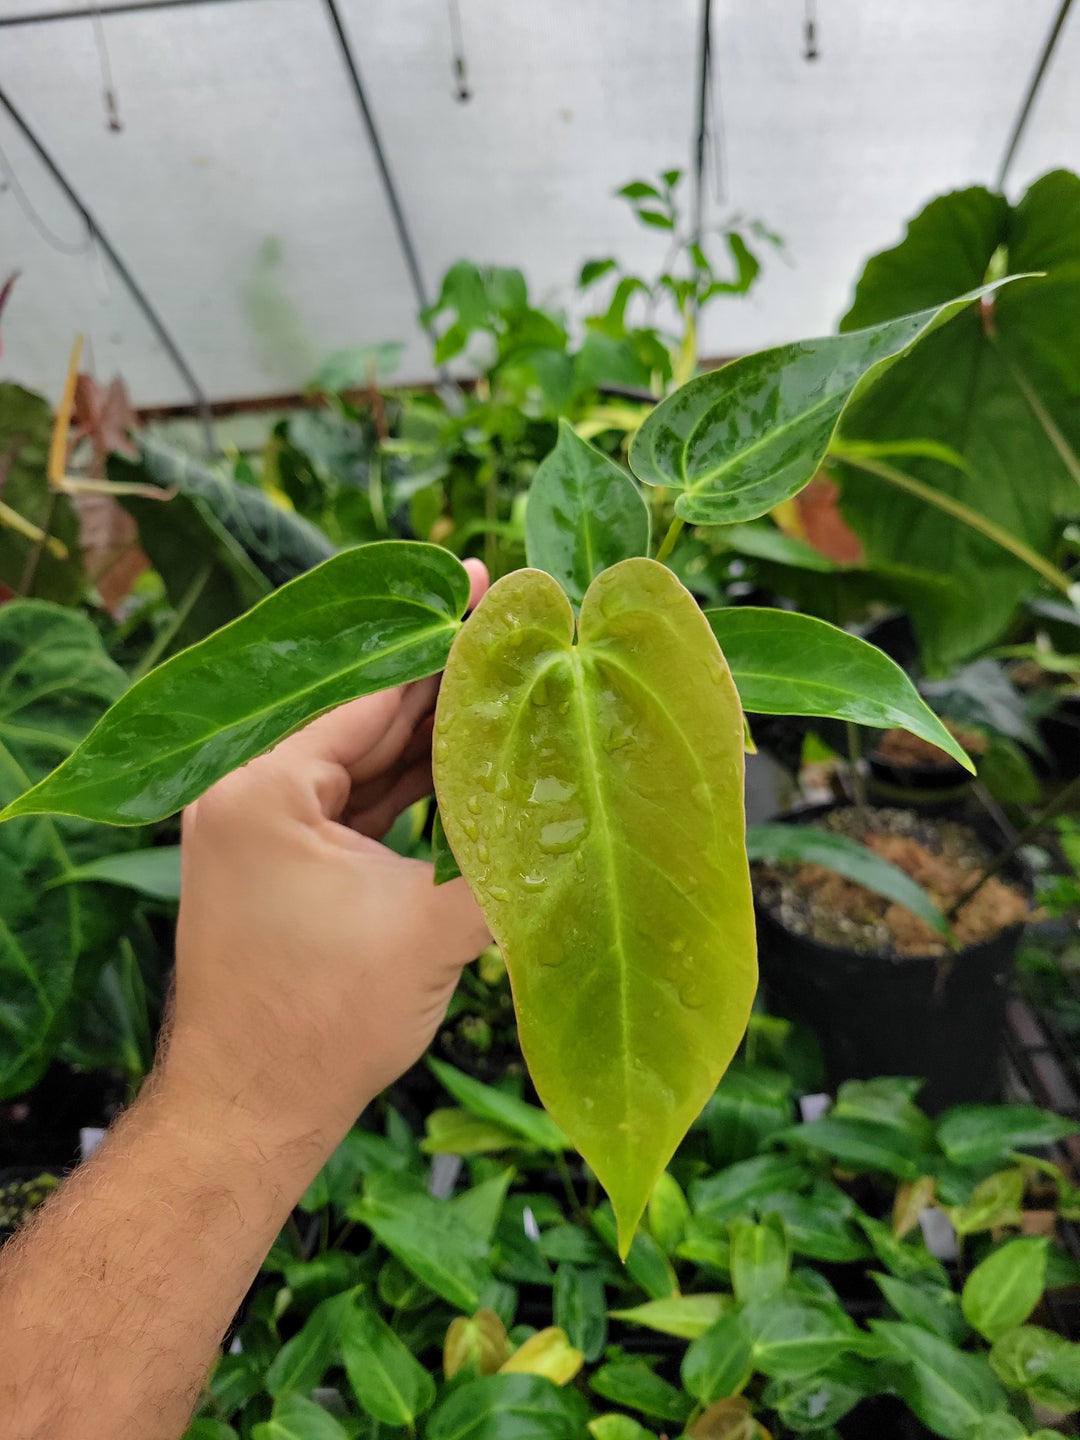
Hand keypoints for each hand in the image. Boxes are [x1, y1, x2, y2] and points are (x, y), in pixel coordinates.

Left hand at [161, 559, 491, 1166]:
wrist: (249, 1115)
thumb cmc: (324, 1026)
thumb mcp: (433, 932)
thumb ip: (513, 866)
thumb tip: (594, 824)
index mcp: (265, 790)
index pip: (370, 696)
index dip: (439, 650)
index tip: (485, 592)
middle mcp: (247, 797)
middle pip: (363, 724)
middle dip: (439, 690)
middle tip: (511, 642)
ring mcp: (256, 834)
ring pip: (359, 768)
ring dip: (426, 742)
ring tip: (501, 696)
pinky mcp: (275, 869)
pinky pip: (348, 809)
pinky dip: (401, 792)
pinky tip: (462, 767)